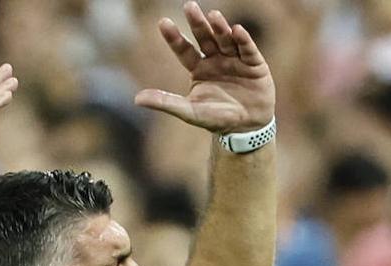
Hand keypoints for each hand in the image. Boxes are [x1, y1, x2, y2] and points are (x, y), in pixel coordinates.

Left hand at [135, 2, 274, 132]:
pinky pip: (248, 49)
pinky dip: (243, 40)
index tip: (163, 22)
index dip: (175, 37)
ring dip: (220, 28)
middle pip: (204, 38)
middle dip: (197, 23)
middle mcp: (216, 60)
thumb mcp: (190, 112)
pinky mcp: (254, 64)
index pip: (184, 50)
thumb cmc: (216, 119)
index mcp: (199, 68)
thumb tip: (137, 99)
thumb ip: (166, 103)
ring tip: (213, 16)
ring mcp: (235, 59)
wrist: (247, 128)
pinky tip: (237, 30)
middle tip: (189, 6)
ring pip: (225, 39)